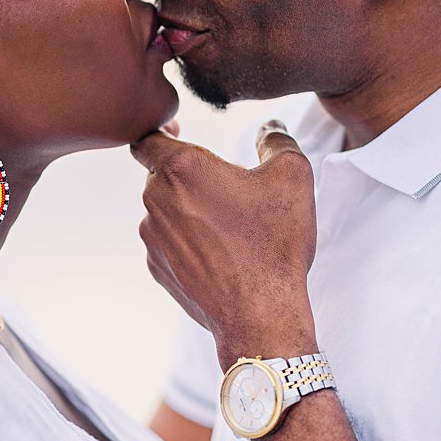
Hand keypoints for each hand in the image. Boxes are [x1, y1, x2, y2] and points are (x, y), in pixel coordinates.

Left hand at [132, 121, 318, 364]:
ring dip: (190, 209)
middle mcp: (155, 200)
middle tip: (229, 189)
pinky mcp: (155, 265)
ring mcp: (151, 236)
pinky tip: (222, 252)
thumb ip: (277, 141)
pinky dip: (189, 239)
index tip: (176, 131)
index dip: (160, 129)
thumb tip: (270, 128)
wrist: (259, 312)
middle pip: (162, 174)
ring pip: (165, 209)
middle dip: (190, 175)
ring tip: (231, 227)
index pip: (147, 136)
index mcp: (180, 169)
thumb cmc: (273, 243)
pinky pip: (168, 241)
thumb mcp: (292, 177)